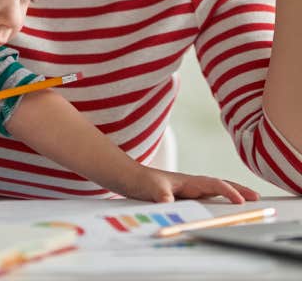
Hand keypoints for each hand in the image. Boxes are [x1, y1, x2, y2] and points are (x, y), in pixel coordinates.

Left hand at [125, 166, 259, 203]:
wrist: (130, 178)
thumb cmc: (141, 181)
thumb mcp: (151, 188)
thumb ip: (161, 195)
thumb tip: (169, 203)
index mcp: (188, 181)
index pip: (212, 184)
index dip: (227, 191)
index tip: (240, 200)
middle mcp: (191, 184)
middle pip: (219, 185)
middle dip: (238, 189)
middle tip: (257, 197)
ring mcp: (189, 190)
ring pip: (215, 191)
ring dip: (231, 194)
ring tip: (248, 200)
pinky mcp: (185, 196)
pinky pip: (207, 198)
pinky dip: (220, 200)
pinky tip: (225, 207)